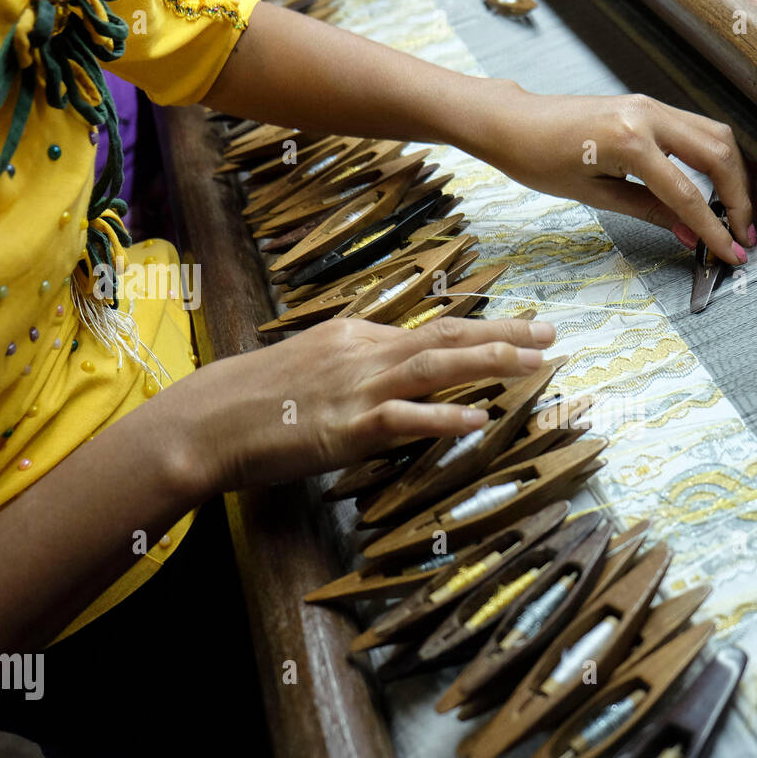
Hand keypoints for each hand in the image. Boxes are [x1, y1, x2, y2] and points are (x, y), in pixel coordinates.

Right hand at [158, 316, 555, 498]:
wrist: (204, 421)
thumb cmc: (255, 399)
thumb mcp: (312, 366)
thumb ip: (358, 366)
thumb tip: (398, 376)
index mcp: (357, 335)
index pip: (432, 329)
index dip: (482, 330)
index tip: (522, 330)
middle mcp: (363, 351)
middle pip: (447, 335)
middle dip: (504, 334)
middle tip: (552, 334)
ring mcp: (356, 387)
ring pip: (435, 367)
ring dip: (490, 362)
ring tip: (536, 362)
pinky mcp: (345, 427)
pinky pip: (403, 419)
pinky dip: (443, 418)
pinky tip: (478, 419)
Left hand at [476, 88, 754, 265]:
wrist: (515, 122)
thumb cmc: (540, 159)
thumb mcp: (594, 195)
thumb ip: (648, 212)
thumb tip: (688, 235)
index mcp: (629, 141)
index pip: (688, 193)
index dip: (714, 228)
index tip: (732, 253)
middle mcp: (647, 115)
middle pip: (719, 155)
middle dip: (740, 198)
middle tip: (744, 236)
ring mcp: (650, 105)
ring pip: (716, 135)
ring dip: (734, 175)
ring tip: (737, 214)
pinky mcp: (648, 106)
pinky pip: (697, 129)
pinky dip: (715, 158)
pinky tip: (717, 186)